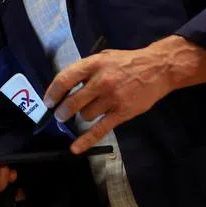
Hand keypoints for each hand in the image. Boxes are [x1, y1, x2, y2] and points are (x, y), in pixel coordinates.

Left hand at [44, 35, 205, 154]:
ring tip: (91, 110)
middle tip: (61, 115)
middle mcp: (101, 81)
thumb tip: (65, 86)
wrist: (157, 69)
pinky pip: (99, 129)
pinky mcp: (122, 113)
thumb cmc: (127, 62)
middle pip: (73, 102)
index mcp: (93, 65)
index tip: (48, 102)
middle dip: (64, 111)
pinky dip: (85, 140)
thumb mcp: (103, 57)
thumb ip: (85, 70)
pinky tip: (75, 148)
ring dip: (83, 116)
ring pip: (86, 115)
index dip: (53, 93)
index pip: (65, 80)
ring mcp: (112, 98)